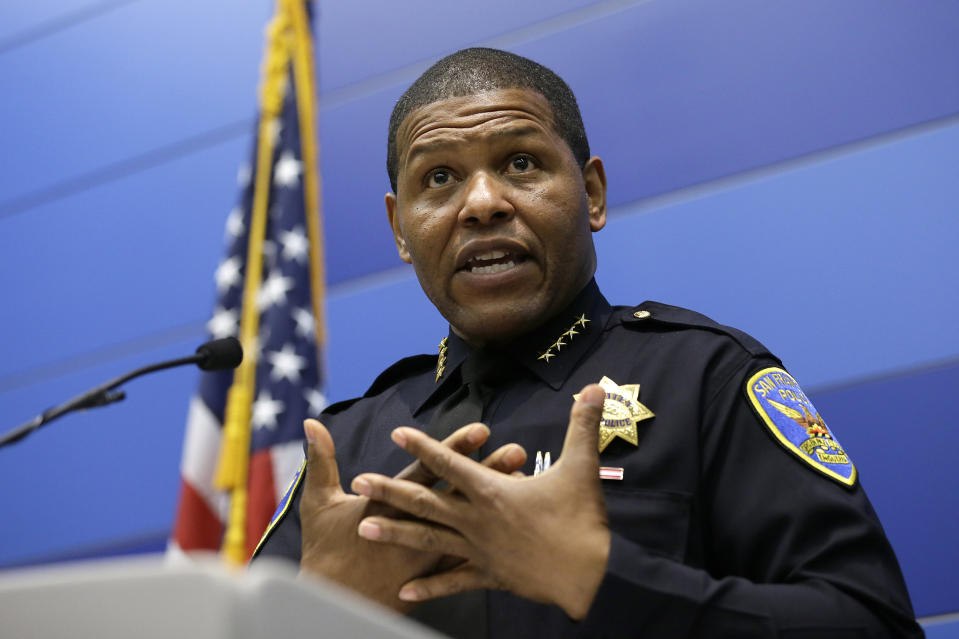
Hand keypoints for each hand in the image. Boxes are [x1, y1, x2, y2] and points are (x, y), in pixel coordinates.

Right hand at [298, 418, 525, 610]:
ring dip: (496, 506)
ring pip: (470, 524)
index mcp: (390, 503)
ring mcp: (427, 553)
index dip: (454, 449)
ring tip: (525, 486)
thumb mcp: (318, 502)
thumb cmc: (325, 550)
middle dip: (488, 472)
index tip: (481, 430)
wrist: (331, 603)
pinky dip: (491, 544)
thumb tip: (311, 423)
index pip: (429, 469)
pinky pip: (468, 559)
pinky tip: (515, 533)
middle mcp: (415, 526)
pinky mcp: (432, 575)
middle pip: (458, 494)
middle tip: (517, 453)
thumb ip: (321, 459)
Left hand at [351, 384, 610, 619]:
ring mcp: (478, 551)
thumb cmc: (583, 521)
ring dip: (394, 533)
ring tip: (362, 527)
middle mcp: (476, 521)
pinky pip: (452, 581)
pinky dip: (429, 587)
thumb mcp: (582, 468)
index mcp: (492, 492)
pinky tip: (404, 592)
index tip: (396, 433)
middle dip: (389, 490)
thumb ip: (582, 425)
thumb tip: (596, 385)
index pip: (450, 463)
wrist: (590, 577)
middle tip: (358, 481)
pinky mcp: (489, 577)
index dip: (423, 446)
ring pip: (427, 541)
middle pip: (425, 502)